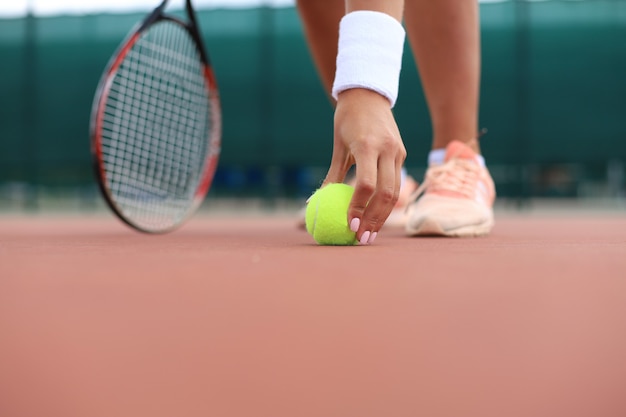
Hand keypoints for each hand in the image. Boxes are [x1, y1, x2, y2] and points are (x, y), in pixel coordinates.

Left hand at [323, 88, 406, 243]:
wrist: (368, 94)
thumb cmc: (346, 119)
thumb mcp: (337, 146)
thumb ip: (332, 175)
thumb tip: (316, 203)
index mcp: (368, 146)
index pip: (366, 184)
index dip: (357, 207)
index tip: (348, 225)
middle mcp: (387, 150)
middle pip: (386, 193)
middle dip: (373, 220)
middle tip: (360, 239)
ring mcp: (398, 152)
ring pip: (395, 191)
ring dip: (382, 216)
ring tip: (369, 235)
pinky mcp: (402, 154)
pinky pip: (396, 183)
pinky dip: (387, 203)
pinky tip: (376, 218)